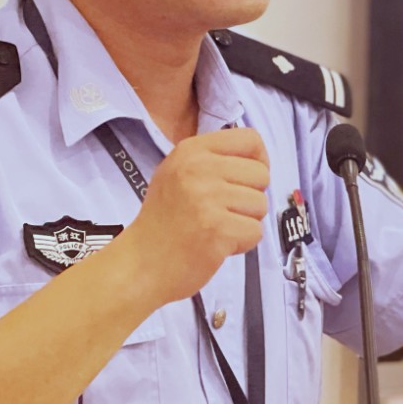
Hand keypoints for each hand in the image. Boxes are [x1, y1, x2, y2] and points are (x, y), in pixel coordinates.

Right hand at [116, 128, 269, 308]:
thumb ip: (213, 160)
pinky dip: (242, 243)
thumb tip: (257, 159)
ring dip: (245, 222)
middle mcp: (199, 169)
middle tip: (221, 212)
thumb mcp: (178, 173)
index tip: (247, 179)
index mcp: (191, 151)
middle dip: (249, 197)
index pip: (250, 139)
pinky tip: (216, 244)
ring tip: (215, 228)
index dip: (258, 160)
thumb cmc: (164, 222)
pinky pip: (256, 231)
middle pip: (261, 174)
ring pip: (261, 204)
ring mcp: (208, 198)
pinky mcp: (219, 229)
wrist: (141, 264)